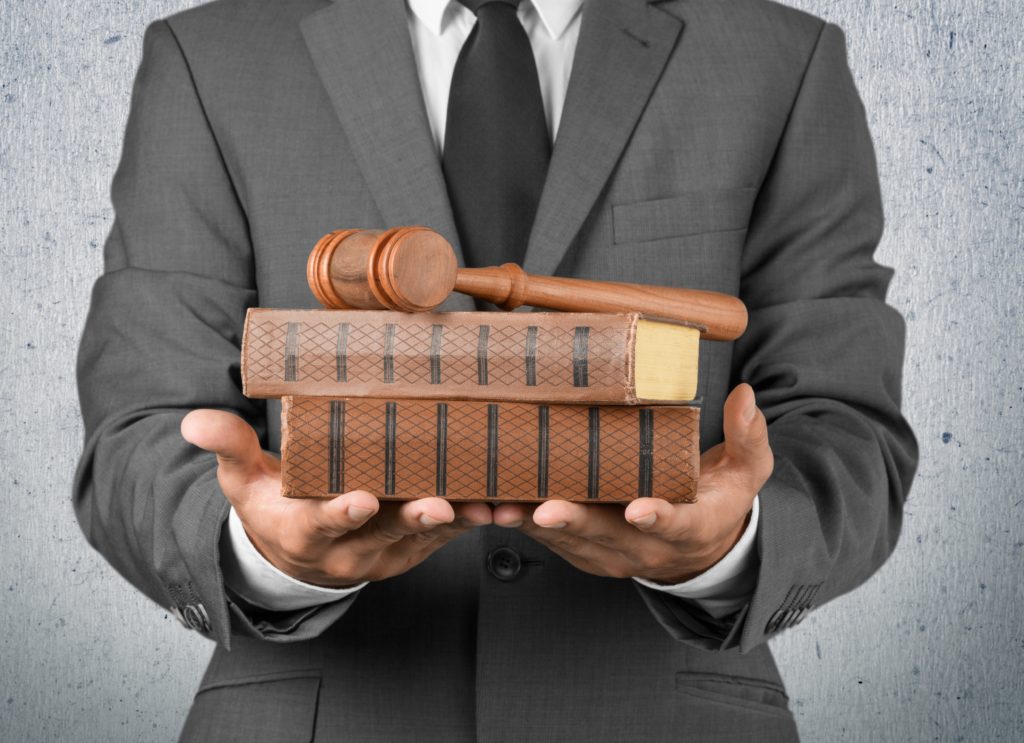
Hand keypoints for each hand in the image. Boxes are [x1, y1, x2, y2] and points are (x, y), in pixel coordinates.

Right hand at [181, 409, 491, 587]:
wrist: (300, 554)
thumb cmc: (273, 505)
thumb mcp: (242, 480)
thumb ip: (228, 448)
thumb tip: (194, 421)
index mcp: (303, 530)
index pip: (320, 524)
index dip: (339, 513)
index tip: (359, 499)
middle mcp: (348, 548)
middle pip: (383, 532)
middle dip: (410, 517)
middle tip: (437, 503)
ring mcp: (386, 551)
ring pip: (425, 536)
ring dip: (457, 522)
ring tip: (486, 507)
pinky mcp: (416, 547)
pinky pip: (449, 536)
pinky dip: (475, 520)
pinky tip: (503, 504)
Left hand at [492, 384, 770, 583]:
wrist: (699, 548)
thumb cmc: (718, 499)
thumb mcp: (746, 471)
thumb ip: (748, 437)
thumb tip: (746, 397)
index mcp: (690, 528)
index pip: (675, 525)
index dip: (656, 518)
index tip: (639, 508)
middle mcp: (646, 549)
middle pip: (607, 536)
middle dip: (574, 522)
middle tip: (545, 507)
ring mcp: (610, 554)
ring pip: (569, 541)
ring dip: (534, 525)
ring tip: (500, 505)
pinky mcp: (583, 553)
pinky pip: (549, 541)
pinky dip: (522, 523)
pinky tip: (490, 503)